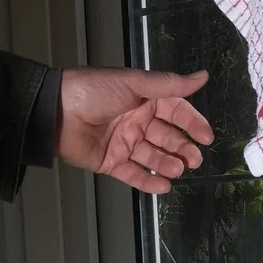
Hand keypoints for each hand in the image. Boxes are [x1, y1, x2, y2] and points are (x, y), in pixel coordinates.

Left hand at [56, 67, 212, 193]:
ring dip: (168, 164)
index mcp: (144, 99)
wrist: (56, 111)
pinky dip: (149, 181)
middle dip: (183, 148)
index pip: (177, 112)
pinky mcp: (111, 162)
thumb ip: (170, 84)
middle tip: (194, 160)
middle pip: (168, 137)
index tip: (207, 137)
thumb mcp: (135, 83)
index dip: (193, 124)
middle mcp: (137, 121)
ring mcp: (124, 143)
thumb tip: (204, 76)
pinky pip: (133, 174)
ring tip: (178, 169)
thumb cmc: (96, 91)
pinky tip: (164, 186)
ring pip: (153, 157)